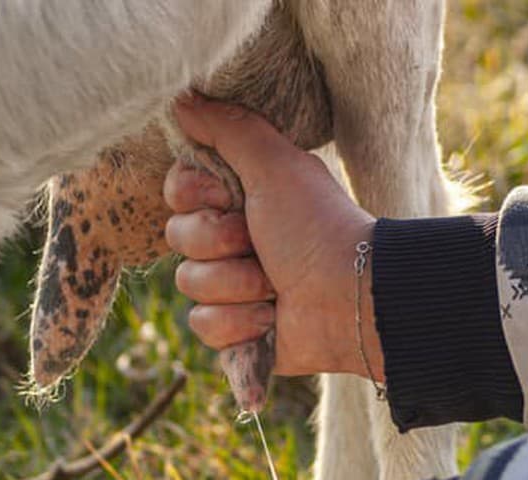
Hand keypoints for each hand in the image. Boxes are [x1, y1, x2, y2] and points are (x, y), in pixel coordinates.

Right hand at [165, 97, 382, 377]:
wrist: (350, 297)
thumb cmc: (318, 226)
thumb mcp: (275, 164)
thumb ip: (228, 127)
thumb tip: (182, 98)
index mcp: (239, 198)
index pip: (177, 192)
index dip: (195, 196)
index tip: (230, 195)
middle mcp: (231, 241)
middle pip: (177, 238)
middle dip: (219, 242)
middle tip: (259, 243)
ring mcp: (231, 288)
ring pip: (189, 284)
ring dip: (235, 284)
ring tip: (275, 287)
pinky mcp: (234, 332)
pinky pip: (204, 326)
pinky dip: (239, 322)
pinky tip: (271, 319)